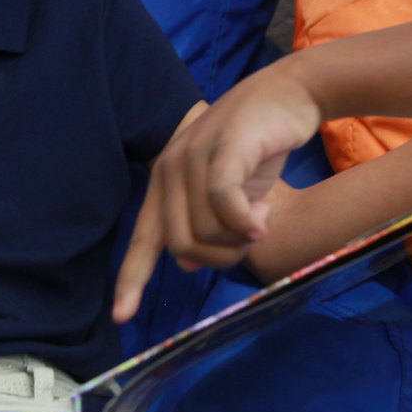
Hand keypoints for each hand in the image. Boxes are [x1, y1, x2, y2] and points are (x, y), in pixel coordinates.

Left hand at [114, 64, 324, 323]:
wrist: (289, 94)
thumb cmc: (258, 145)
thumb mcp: (229, 191)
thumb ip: (206, 222)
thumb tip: (188, 266)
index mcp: (166, 181)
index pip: (144, 237)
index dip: (132, 278)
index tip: (122, 317)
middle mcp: (170, 168)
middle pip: (180, 245)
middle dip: (219, 257)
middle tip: (249, 238)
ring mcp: (193, 156)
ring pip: (205, 232)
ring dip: (239, 239)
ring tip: (261, 218)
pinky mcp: (223, 150)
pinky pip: (224, 204)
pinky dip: (246, 221)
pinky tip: (264, 216)